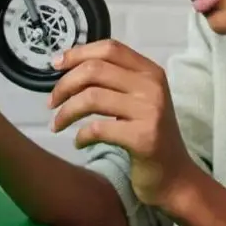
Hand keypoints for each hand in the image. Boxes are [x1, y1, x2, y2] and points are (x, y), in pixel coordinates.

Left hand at [48, 39, 198, 210]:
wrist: (175, 177)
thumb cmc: (148, 135)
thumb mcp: (138, 100)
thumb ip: (114, 80)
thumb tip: (69, 66)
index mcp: (151, 72)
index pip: (110, 48)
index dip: (78, 53)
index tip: (56, 64)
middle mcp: (152, 86)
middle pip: (95, 70)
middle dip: (65, 84)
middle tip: (51, 103)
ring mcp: (150, 111)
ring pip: (92, 97)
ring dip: (66, 112)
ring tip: (57, 124)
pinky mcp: (143, 137)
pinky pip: (98, 128)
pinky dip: (81, 135)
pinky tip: (79, 142)